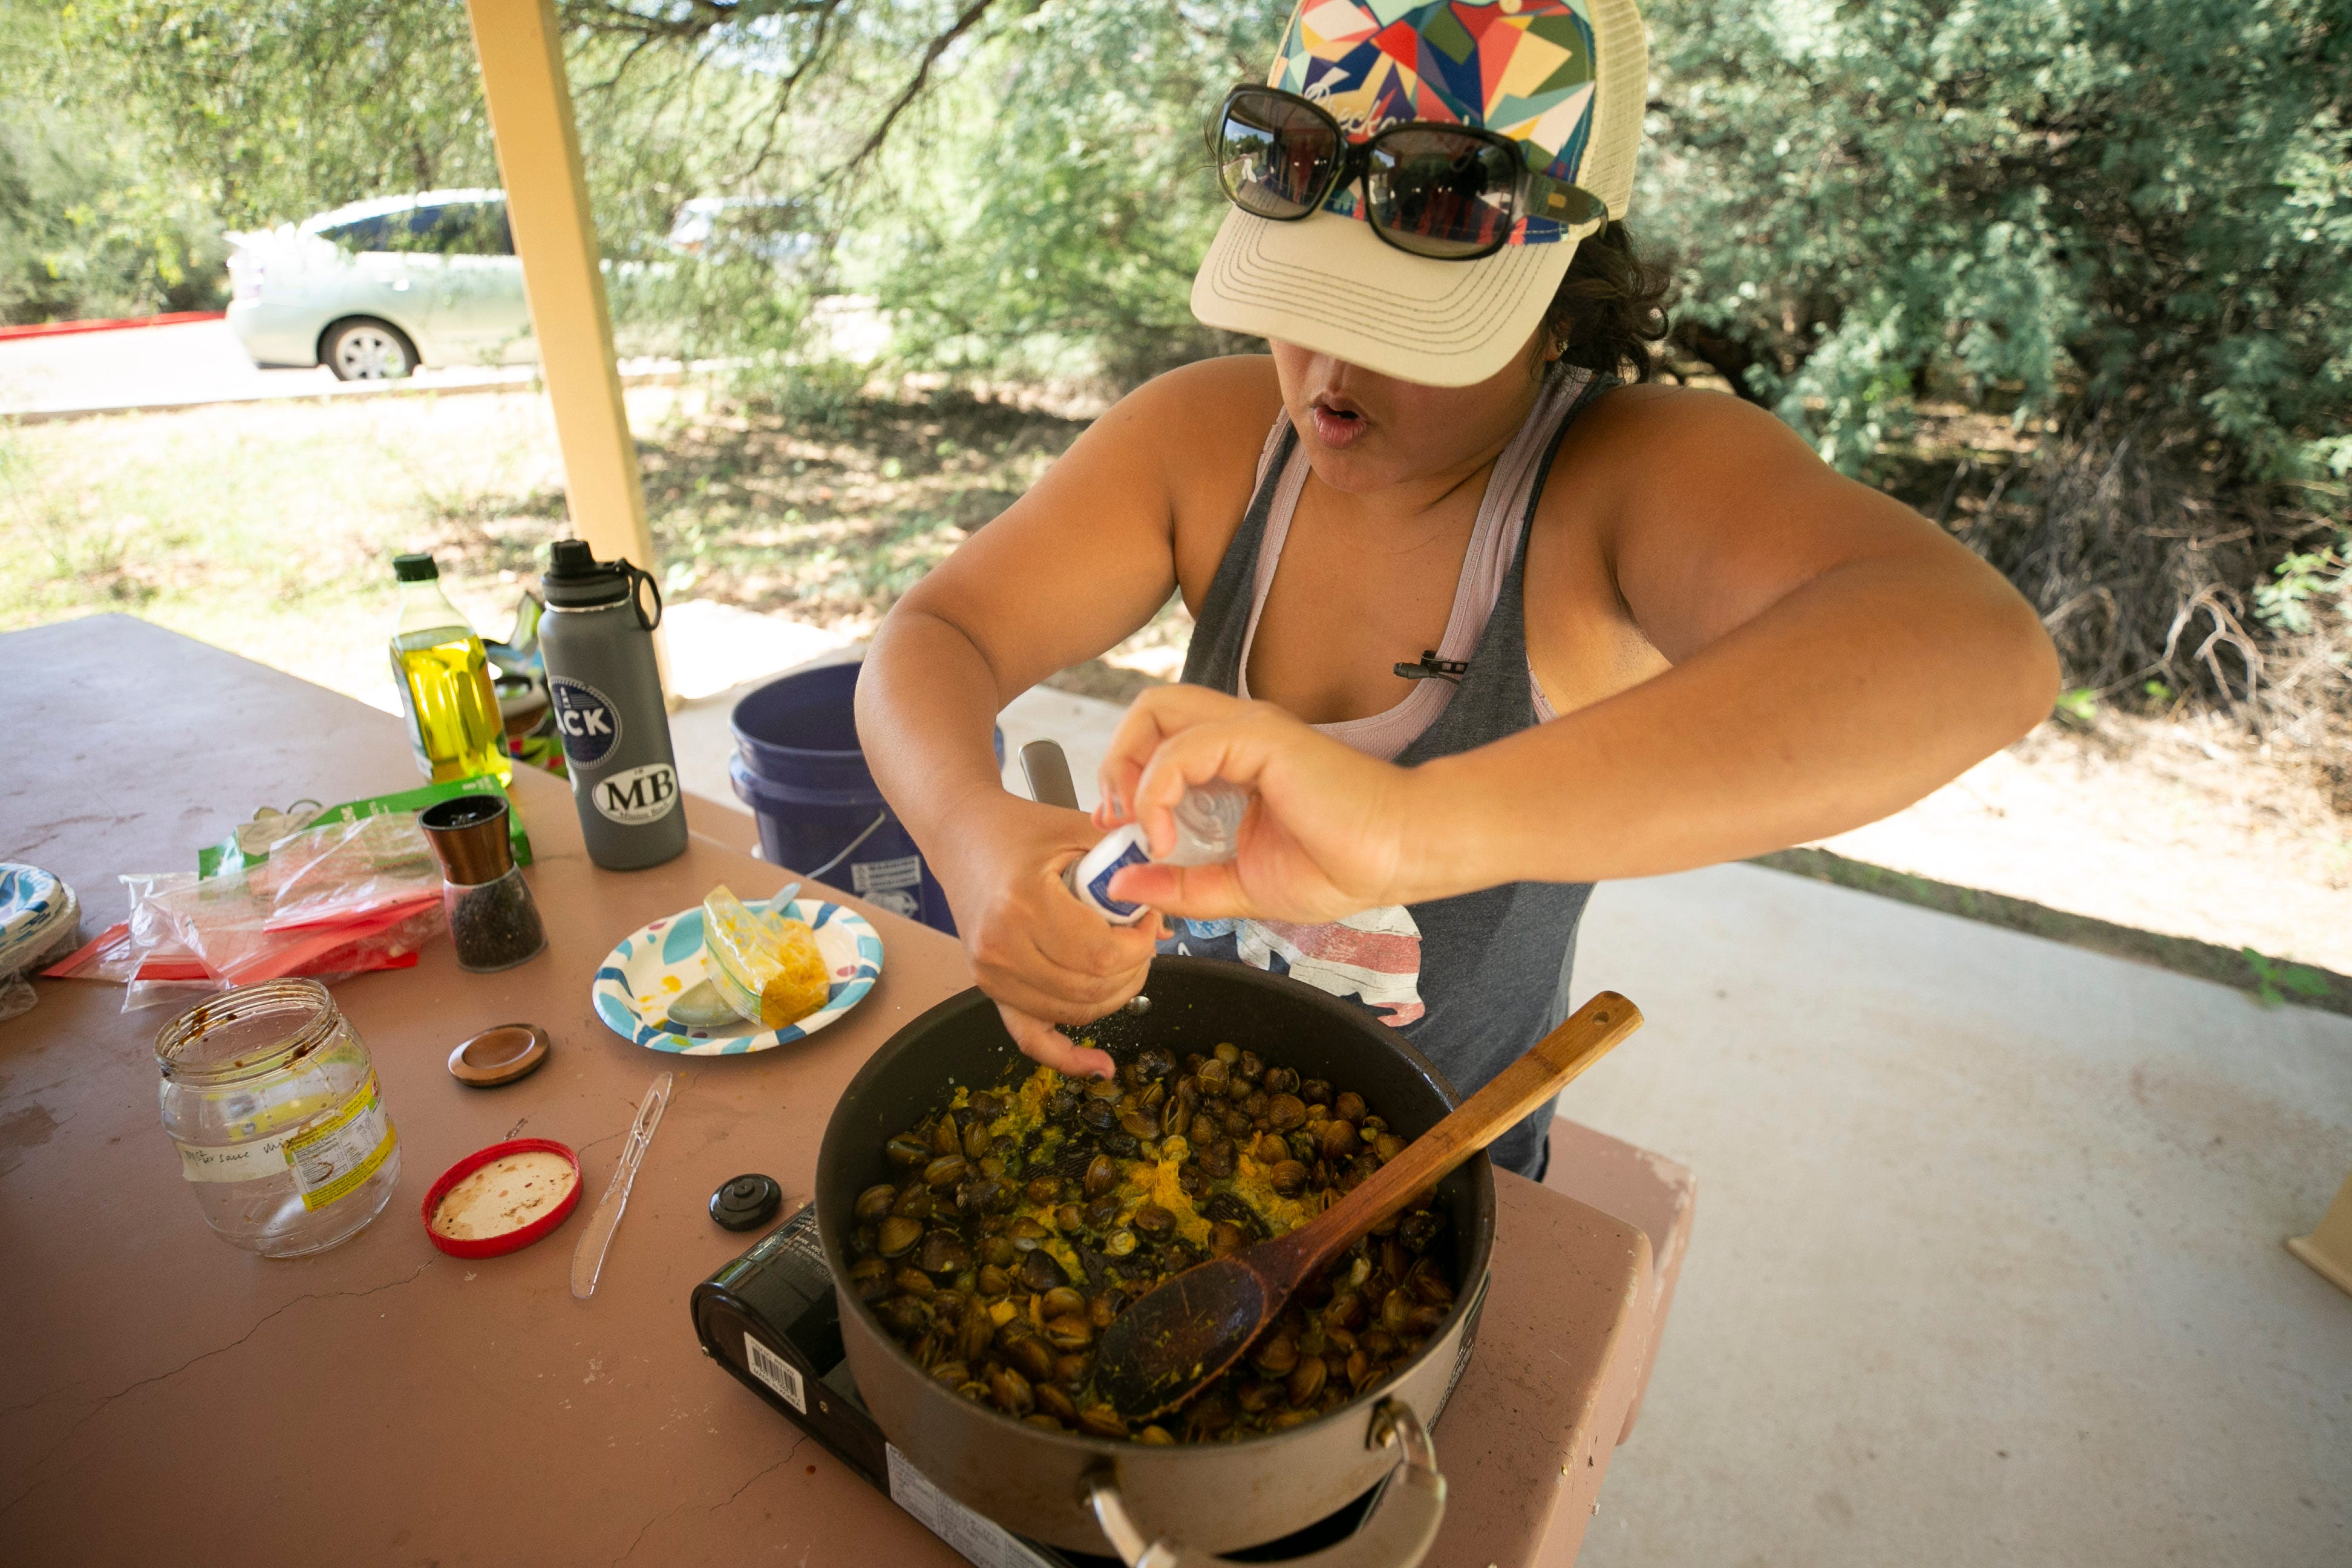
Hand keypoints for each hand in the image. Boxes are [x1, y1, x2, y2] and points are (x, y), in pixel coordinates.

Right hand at [932, 792, 1162, 1078]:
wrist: (961, 836)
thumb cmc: (1020, 830)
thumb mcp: (1078, 830)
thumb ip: (1127, 866)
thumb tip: (1166, 921)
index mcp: (1024, 903)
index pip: (1103, 954)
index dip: (1140, 945)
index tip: (1150, 921)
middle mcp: (1002, 947)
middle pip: (1092, 986)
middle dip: (1133, 967)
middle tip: (1143, 939)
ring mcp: (992, 974)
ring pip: (1075, 1011)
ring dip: (1114, 995)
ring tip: (1126, 963)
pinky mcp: (990, 989)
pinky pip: (1032, 1039)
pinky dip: (1068, 1057)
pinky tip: (1102, 1065)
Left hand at [1094, 686, 1423, 922]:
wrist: (1397, 857)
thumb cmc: (1339, 866)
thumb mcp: (1237, 887)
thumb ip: (1180, 885)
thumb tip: (1122, 883)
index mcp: (1234, 760)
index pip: (1156, 740)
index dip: (1123, 779)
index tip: (1118, 831)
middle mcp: (1237, 734)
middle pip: (1147, 711)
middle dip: (1114, 761)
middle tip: (1116, 820)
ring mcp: (1248, 730)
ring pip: (1155, 710)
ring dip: (1128, 767)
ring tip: (1137, 824)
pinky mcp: (1260, 738)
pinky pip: (1181, 749)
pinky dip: (1156, 792)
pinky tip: (1166, 837)